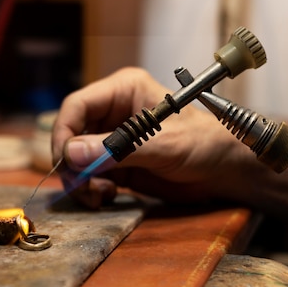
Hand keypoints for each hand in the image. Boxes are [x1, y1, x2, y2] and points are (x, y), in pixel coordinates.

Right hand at [51, 67, 254, 207]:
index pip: (76, 106)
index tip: (65, 161)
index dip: (64, 132)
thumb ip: (118, 148)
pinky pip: (90, 175)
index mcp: (123, 91)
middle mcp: (113, 112)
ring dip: (79, 180)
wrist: (223, 170)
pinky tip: (106, 195)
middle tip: (79, 186)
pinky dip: (90, 188)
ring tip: (96, 195)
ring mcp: (113, 139)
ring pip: (77, 158)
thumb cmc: (203, 143)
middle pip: (71, 134)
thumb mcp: (162, 144)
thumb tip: (72, 152)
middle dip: (70, 162)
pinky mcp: (116, 163)